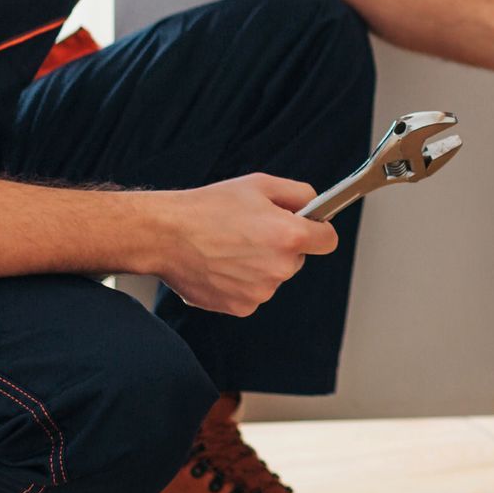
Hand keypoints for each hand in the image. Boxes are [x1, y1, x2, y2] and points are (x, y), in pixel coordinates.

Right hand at [150, 174, 337, 316]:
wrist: (165, 235)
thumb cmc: (208, 207)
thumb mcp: (259, 185)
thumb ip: (299, 193)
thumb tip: (316, 206)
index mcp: (290, 235)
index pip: (328, 240)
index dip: (318, 231)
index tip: (309, 228)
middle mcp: (280, 267)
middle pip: (297, 259)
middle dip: (281, 247)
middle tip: (250, 231)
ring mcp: (262, 291)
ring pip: (272, 277)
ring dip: (259, 265)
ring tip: (229, 247)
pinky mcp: (242, 307)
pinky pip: (252, 293)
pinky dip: (240, 282)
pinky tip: (220, 265)